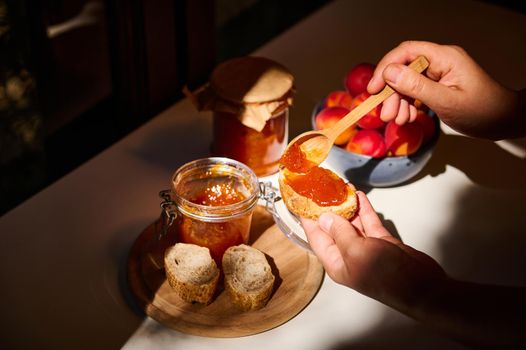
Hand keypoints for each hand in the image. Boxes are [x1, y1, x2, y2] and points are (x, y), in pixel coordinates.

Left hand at [302, 192, 525, 347]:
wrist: (422, 287)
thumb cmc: (386, 275)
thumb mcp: (356, 252)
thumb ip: (339, 233)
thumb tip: (324, 218)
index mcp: (335, 261)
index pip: (315, 236)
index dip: (307, 217)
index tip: (301, 198)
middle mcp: (347, 254)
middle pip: (332, 227)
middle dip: (326, 207)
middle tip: (321, 186)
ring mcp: (365, 247)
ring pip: (351, 222)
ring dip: (345, 205)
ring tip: (338, 186)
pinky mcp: (381, 242)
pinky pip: (368, 222)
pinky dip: (363, 209)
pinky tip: (358, 195)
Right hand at [367, 41, 522, 138]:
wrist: (503, 121)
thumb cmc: (482, 110)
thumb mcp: (446, 100)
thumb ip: (416, 86)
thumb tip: (389, 73)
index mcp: (445, 57)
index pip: (406, 52)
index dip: (386, 68)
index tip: (373, 88)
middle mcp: (439, 62)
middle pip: (403, 70)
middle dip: (391, 92)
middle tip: (387, 114)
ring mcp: (437, 75)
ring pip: (406, 83)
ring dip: (398, 102)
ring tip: (398, 119)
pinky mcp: (436, 87)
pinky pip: (414, 92)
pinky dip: (407, 106)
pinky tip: (407, 118)